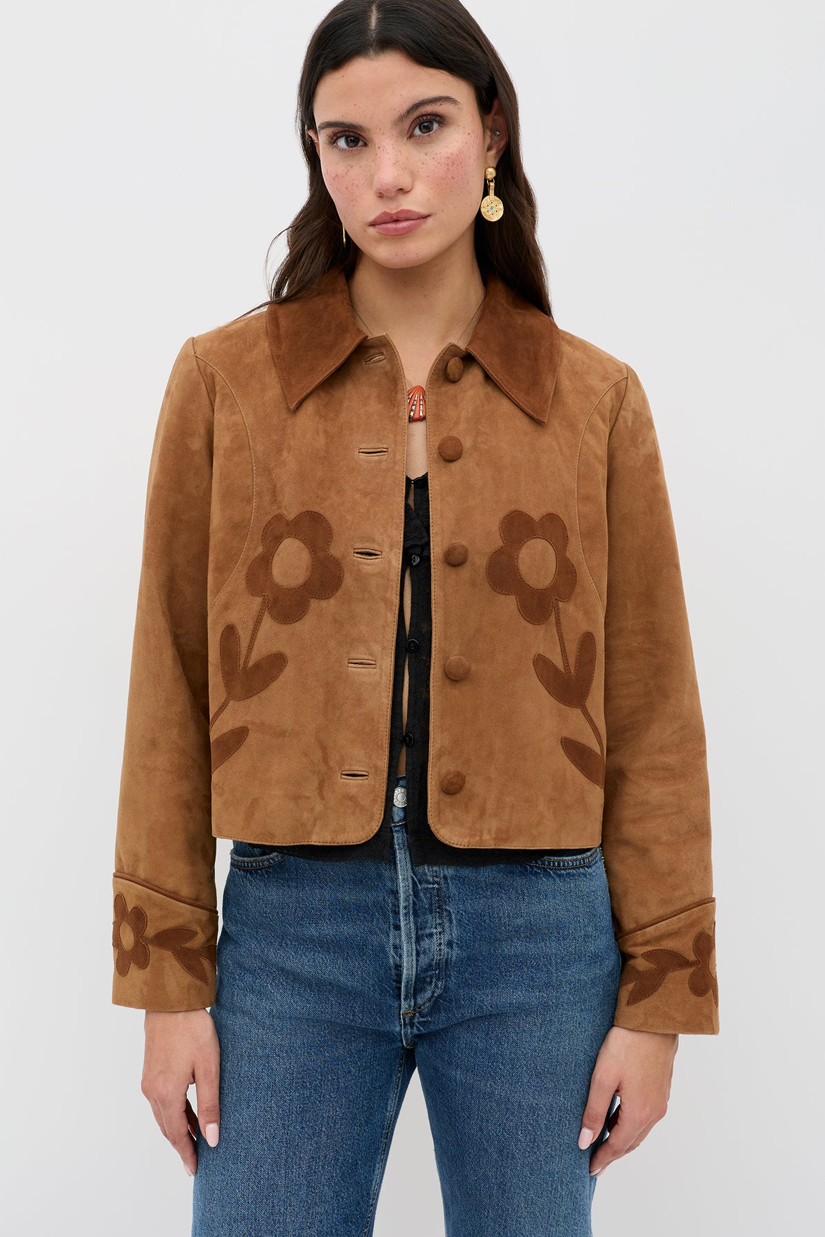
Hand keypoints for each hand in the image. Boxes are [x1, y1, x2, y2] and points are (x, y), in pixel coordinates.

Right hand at [141, 1008, 220, 1176]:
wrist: (170, 1001)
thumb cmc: (193, 1030)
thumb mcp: (208, 1068)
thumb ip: (209, 1104)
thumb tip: (211, 1139)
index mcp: (166, 1094)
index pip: (177, 1134)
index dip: (186, 1153)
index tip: (195, 1170)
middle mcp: (152, 1092)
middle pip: (167, 1128)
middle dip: (181, 1146)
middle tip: (195, 1162)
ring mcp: (149, 1081)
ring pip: (163, 1115)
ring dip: (178, 1129)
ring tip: (196, 1141)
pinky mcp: (151, 1071)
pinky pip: (161, 1101)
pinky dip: (174, 1113)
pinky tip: (188, 1113)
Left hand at [578, 1025, 677, 1175]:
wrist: (654, 1020)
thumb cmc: (626, 1044)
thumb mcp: (603, 1077)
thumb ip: (593, 1111)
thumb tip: (584, 1141)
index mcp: (639, 1113)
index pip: (617, 1146)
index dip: (602, 1159)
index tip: (589, 1170)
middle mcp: (654, 1112)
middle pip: (630, 1142)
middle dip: (612, 1154)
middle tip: (595, 1163)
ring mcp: (661, 1101)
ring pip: (639, 1131)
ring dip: (622, 1140)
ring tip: (604, 1145)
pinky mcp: (662, 1089)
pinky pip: (645, 1118)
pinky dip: (631, 1126)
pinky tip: (619, 1120)